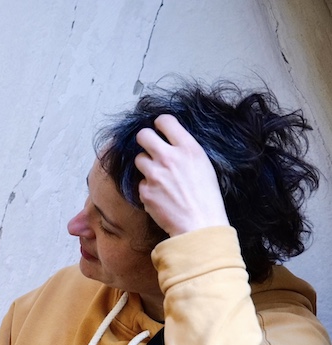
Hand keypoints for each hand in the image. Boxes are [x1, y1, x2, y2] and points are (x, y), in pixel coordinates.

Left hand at [133, 114, 229, 236]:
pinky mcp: (145, 191)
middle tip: (149, 147)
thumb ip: (185, 150)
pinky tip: (160, 195)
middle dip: (144, 139)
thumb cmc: (206, 196)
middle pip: (142, 135)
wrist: (199, 223)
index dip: (160, 124)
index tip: (159, 129)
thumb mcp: (203, 164)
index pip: (165, 121)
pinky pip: (140, 182)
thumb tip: (170, 141)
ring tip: (158, 175)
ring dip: (145, 165)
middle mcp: (169, 158)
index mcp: (188, 148)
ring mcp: (154, 174)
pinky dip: (147, 187)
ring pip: (138, 159)